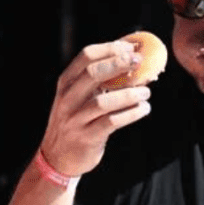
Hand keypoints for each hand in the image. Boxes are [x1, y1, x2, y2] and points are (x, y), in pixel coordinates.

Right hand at [39, 40, 152, 176]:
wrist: (58, 157)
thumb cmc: (77, 121)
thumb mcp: (78, 97)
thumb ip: (99, 81)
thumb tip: (133, 60)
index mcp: (66, 83)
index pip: (86, 56)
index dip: (110, 48)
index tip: (131, 47)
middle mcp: (68, 99)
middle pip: (93, 74)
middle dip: (119, 64)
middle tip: (140, 62)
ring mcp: (76, 119)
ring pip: (104, 102)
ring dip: (129, 94)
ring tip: (146, 93)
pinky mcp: (87, 138)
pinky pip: (112, 122)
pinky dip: (131, 114)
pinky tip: (143, 109)